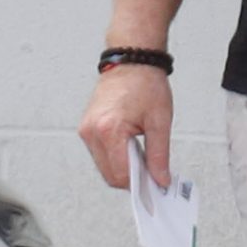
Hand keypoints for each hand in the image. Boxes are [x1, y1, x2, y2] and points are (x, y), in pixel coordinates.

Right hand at [79, 65, 171, 190]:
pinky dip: (116, 157)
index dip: (139, 184)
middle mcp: (92, 131)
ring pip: (104, 167)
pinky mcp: (86, 128)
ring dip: (123, 167)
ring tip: (141, 153)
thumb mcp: (160, 122)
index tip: (154, 186)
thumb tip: (160, 179)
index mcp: (109, 129)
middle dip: (131, 178)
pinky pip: (100, 154)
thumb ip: (159, 155)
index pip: (121, 175)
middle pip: (110, 175)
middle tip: (152, 171)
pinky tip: (131, 147)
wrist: (132, 61)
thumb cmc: (146, 84)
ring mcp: (86, 130)